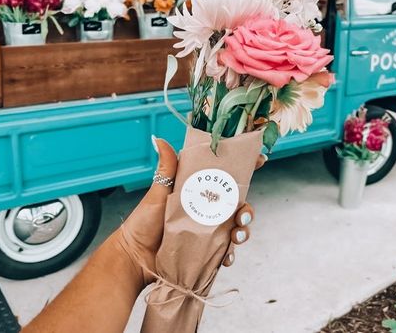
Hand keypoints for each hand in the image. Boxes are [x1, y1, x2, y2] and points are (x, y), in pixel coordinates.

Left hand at [114, 137, 265, 286]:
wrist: (135, 256)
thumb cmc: (145, 221)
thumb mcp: (159, 191)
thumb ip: (166, 167)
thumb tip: (158, 138)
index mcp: (200, 191)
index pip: (226, 177)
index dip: (246, 167)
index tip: (261, 159)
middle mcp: (207, 209)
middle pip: (238, 205)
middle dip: (248, 209)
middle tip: (243, 214)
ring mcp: (208, 231)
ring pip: (236, 228)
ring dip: (243, 232)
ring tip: (236, 236)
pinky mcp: (206, 251)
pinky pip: (225, 252)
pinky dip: (229, 255)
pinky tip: (226, 257)